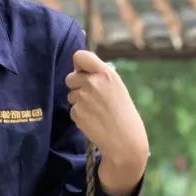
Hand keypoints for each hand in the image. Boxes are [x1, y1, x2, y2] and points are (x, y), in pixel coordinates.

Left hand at [65, 50, 149, 184]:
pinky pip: (72, 109)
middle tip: (92, 98)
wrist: (125, 139)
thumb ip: (99, 76)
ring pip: (71, 95)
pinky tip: (93, 121)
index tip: (82, 71)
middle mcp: (93, 82)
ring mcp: (83, 97)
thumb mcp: (116, 87)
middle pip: (70, 77)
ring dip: (79, 102)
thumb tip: (78, 69)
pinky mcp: (77, 112)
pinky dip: (80, 115)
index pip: (79, 56)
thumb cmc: (122, 112)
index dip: (78, 64)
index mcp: (106, 73)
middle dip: (77, 86)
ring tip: (97, 111)